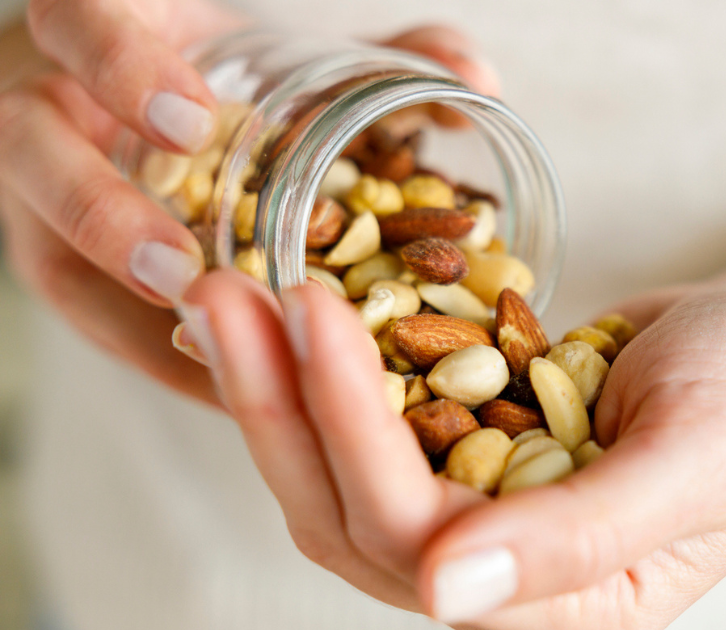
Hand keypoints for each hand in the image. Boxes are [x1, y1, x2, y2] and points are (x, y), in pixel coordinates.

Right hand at [0, 0, 498, 404]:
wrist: (112, 101)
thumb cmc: (209, 74)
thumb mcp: (274, 54)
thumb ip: (375, 61)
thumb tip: (476, 84)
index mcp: (91, 35)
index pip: (80, 29)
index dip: (124, 69)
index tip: (193, 120)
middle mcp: (46, 117)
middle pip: (34, 157)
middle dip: (102, 213)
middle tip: (183, 269)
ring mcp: (37, 201)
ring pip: (51, 258)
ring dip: (139, 321)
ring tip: (218, 357)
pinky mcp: (61, 272)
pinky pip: (100, 324)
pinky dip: (171, 360)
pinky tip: (242, 396)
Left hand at [180, 237, 725, 628]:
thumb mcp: (701, 457)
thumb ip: (586, 534)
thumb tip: (447, 593)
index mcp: (567, 604)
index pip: (419, 542)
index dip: (351, 433)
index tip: (313, 312)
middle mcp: (506, 577)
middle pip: (348, 514)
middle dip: (281, 406)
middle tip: (226, 291)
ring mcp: (478, 515)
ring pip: (338, 475)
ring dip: (278, 388)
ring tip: (230, 291)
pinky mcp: (462, 457)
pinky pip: (369, 428)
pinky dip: (319, 373)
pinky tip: (281, 311)